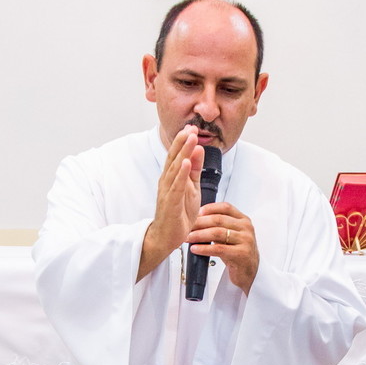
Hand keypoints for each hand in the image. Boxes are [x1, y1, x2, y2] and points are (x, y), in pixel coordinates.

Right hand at [137, 126, 202, 280]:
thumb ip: (194, 169)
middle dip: (183, 141)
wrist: (167, 237)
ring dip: (183, 152)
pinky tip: (186, 163)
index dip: (184, 141)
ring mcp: (167, 192)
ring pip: (176, 168)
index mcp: (172, 177)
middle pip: (175, 157)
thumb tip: (198, 149)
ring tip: (190, 138)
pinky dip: (181, 174)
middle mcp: (167, 182)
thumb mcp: (191, 188)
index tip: (192, 127)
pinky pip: (176, 186)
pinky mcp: (170, 203)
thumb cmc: (178, 214)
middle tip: (191, 127)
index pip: (177, 155)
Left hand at [187, 202, 258, 292]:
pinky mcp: (241, 254)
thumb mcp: (231, 235)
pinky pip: (218, 249)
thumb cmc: (237, 252)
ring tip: (189, 238)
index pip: (226, 207)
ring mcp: (245, 241)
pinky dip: (204, 248)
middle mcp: (246, 228)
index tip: (196, 213)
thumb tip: (197, 220)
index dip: (209, 208)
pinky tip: (195, 249)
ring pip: (217, 233)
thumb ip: (219, 226)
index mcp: (243, 220)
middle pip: (218, 220)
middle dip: (200, 223)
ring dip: (199, 235)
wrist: (249, 271)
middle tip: (188, 227)